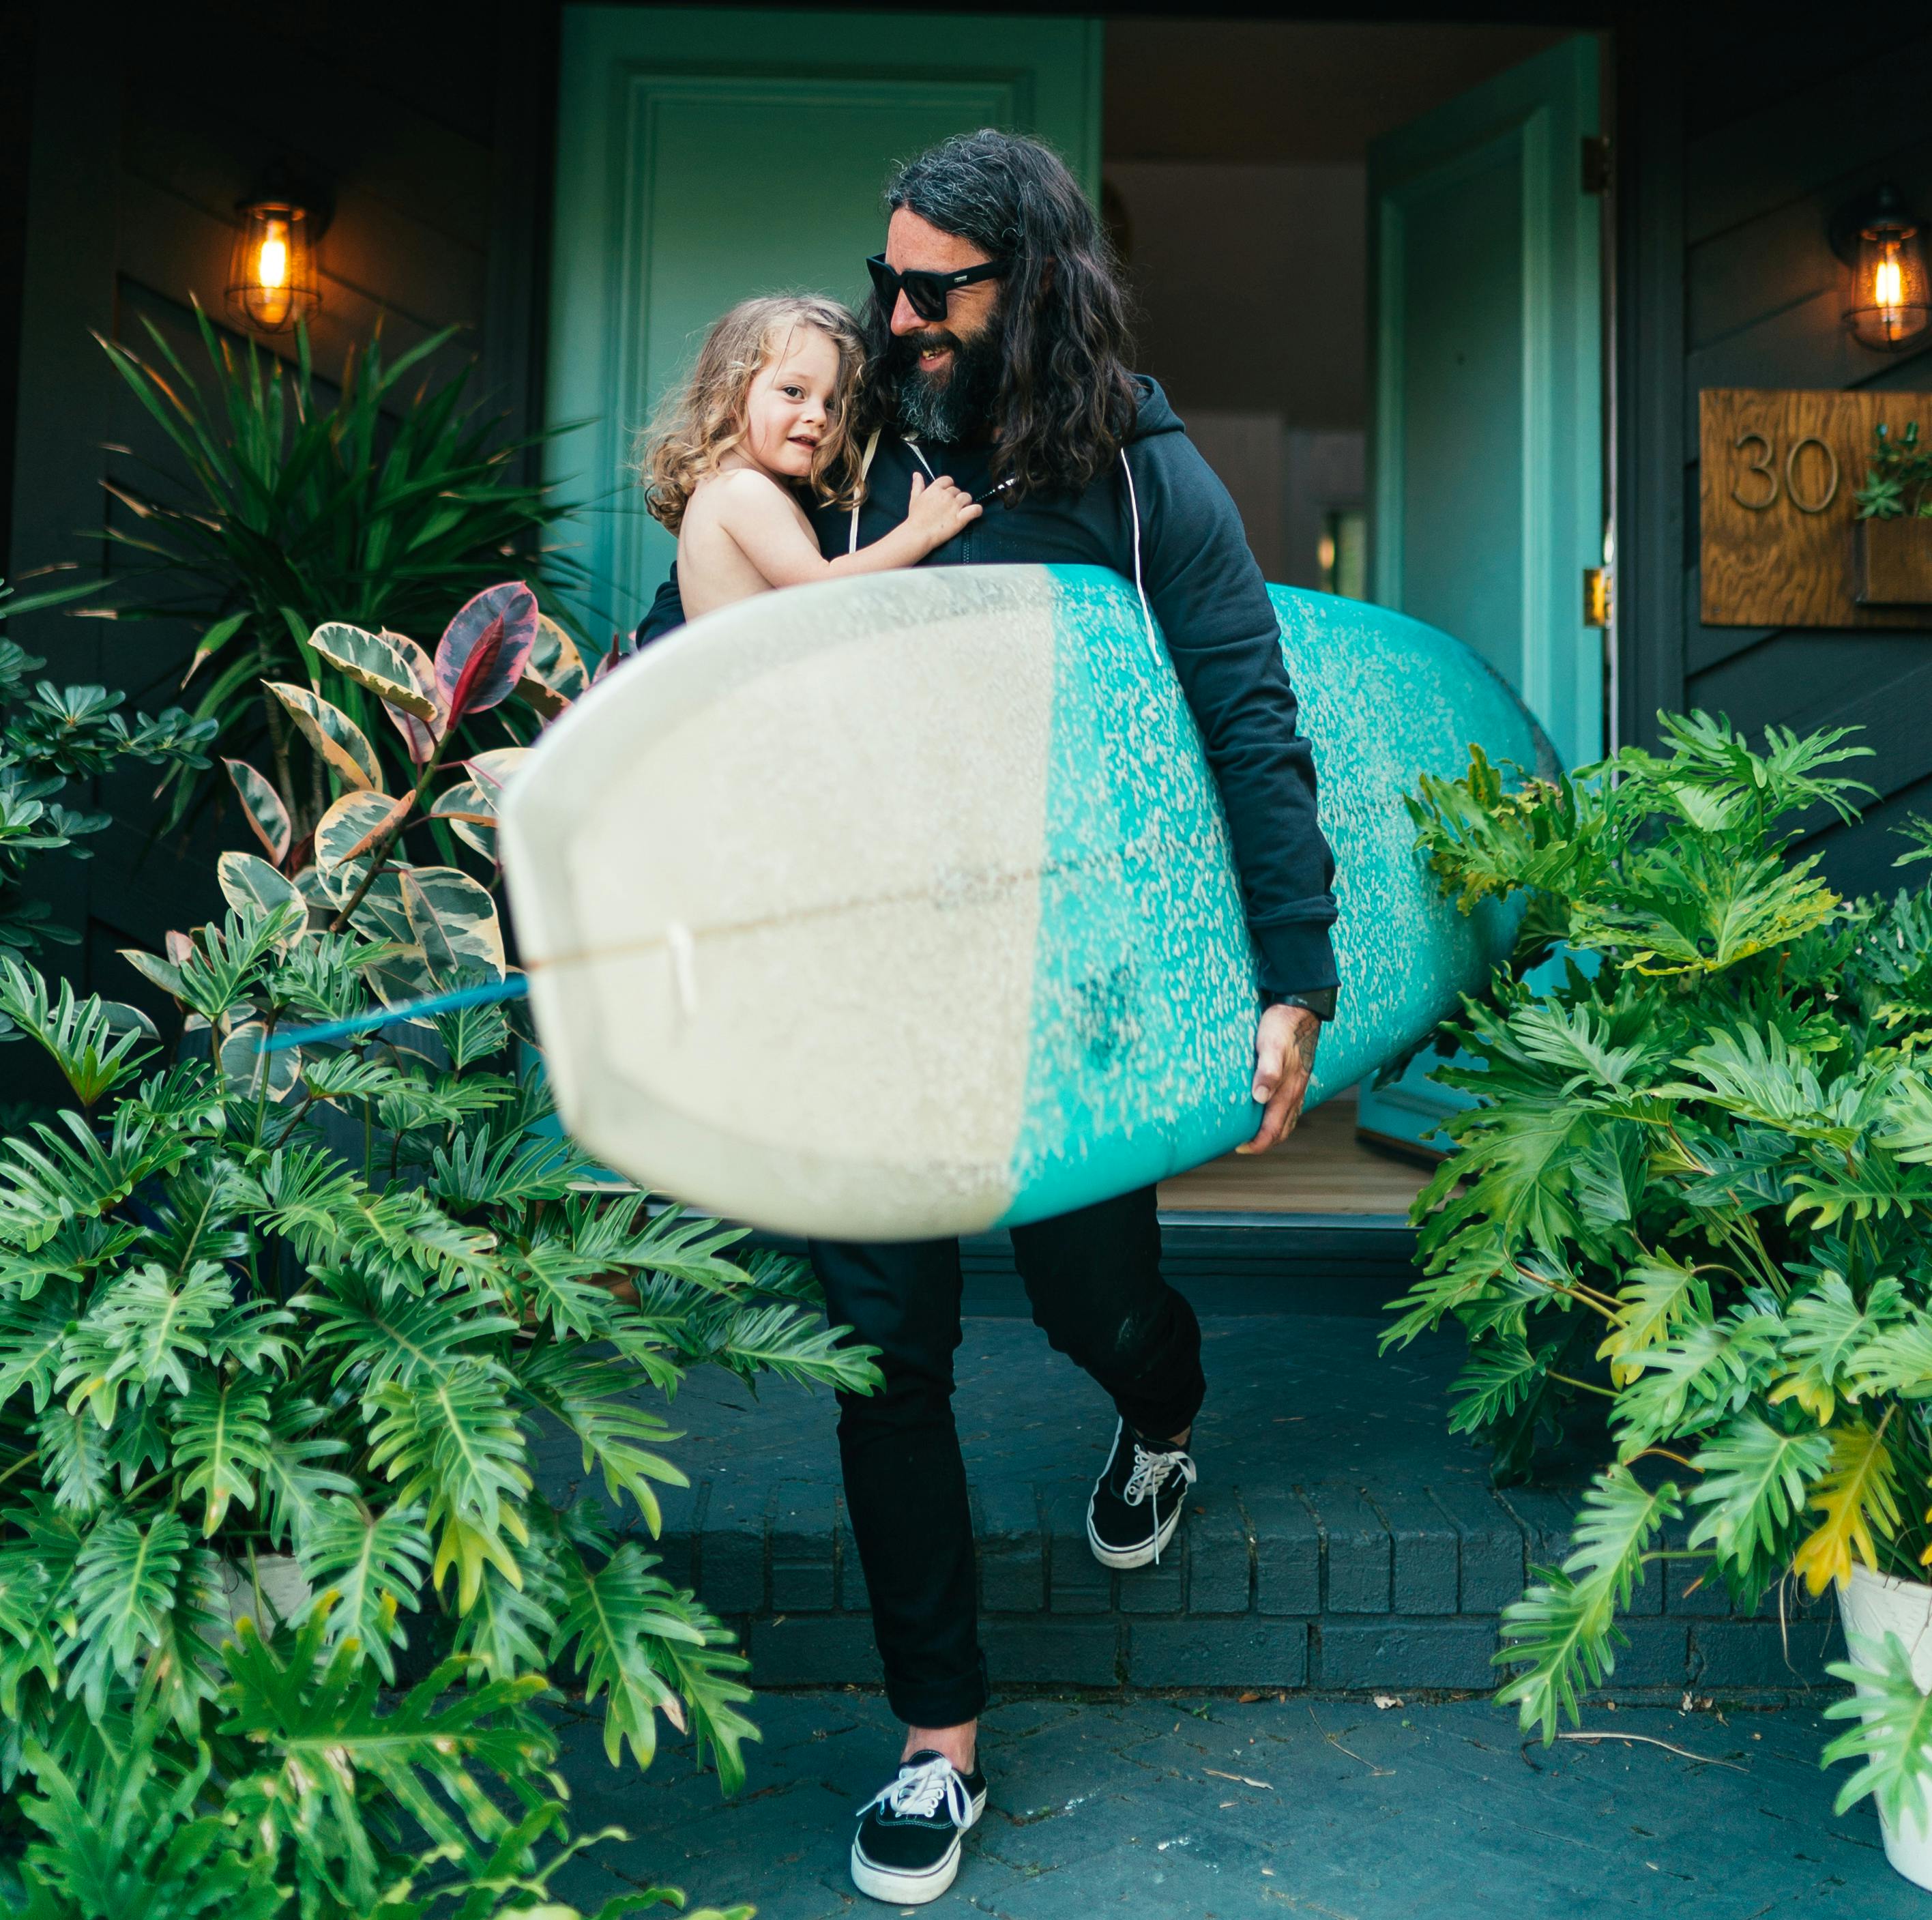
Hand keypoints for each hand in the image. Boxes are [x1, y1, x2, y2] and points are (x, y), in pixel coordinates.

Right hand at [904, 471, 981, 549]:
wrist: (918, 534)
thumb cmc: (915, 518)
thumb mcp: (914, 498)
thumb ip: (917, 485)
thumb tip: (917, 474)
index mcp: (935, 489)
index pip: (948, 480)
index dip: (948, 486)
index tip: (946, 495)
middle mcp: (946, 495)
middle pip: (957, 490)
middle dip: (955, 497)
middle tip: (951, 507)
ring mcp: (954, 506)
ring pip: (967, 497)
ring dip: (966, 502)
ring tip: (961, 510)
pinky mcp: (960, 518)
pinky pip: (975, 509)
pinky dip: (977, 510)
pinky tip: (976, 512)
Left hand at [1236, 1003, 1318, 1153]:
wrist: (1300, 1009)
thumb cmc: (1282, 1026)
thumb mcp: (1271, 1046)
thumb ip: (1267, 1071)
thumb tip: (1260, 1097)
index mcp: (1288, 1090)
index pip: (1274, 1128)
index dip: (1258, 1143)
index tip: (1240, 1147)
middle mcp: (1295, 1092)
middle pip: (1282, 1129)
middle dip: (1263, 1142)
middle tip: (1242, 1144)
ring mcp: (1297, 1086)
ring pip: (1287, 1119)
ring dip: (1271, 1131)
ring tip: (1252, 1133)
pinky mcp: (1296, 1077)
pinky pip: (1289, 1106)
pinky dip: (1277, 1116)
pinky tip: (1266, 1109)